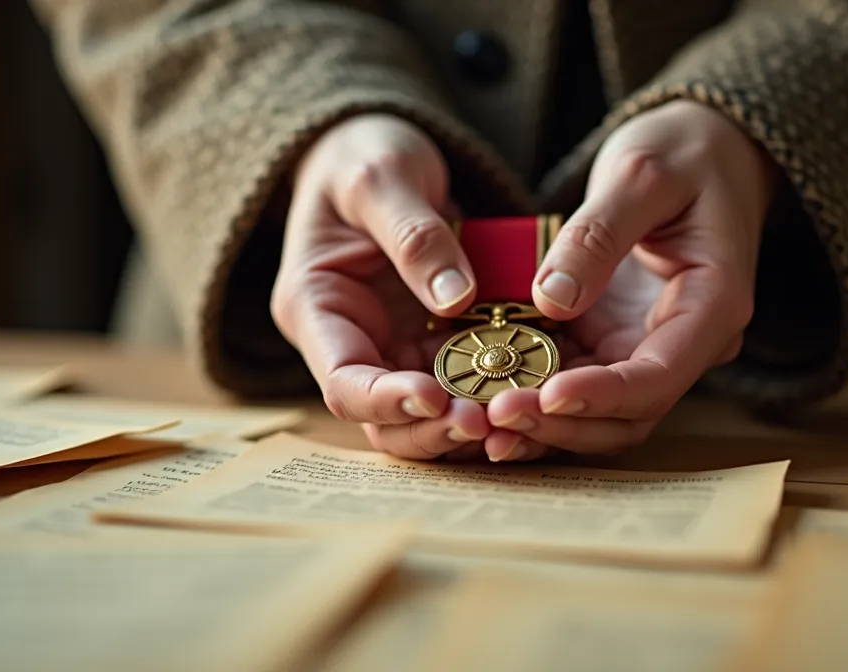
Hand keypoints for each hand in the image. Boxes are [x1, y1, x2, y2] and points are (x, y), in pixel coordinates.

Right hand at [270, 114, 489, 458]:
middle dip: (433, 426)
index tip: (435, 399)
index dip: (384, 400)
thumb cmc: (364, 156)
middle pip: (383, 415)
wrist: (378, 154)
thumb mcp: (383, 178)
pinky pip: (464, 382)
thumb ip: (414, 236)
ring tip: (515, 416)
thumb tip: (454, 297)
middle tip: (489, 422)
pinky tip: (532, 391)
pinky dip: (493, 392)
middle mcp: (351, 340)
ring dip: (467, 421)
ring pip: (426, 413)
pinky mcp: (434, 343)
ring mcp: (394, 347)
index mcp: (315, 307)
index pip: (341, 380)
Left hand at [483, 100, 776, 459]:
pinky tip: (490, 399)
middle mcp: (689, 341)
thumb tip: (553, 298)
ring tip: (485, 421)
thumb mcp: (640, 174)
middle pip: (631, 413)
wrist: (705, 149)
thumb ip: (598, 234)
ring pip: (604, 415)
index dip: (602, 396)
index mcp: (714, 304)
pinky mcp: (616, 341)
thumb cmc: (684, 151)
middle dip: (565, 423)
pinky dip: (539, 399)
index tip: (546, 395)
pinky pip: (579, 386)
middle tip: (497, 415)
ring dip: (548, 426)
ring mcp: (650, 345)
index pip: (659, 375)